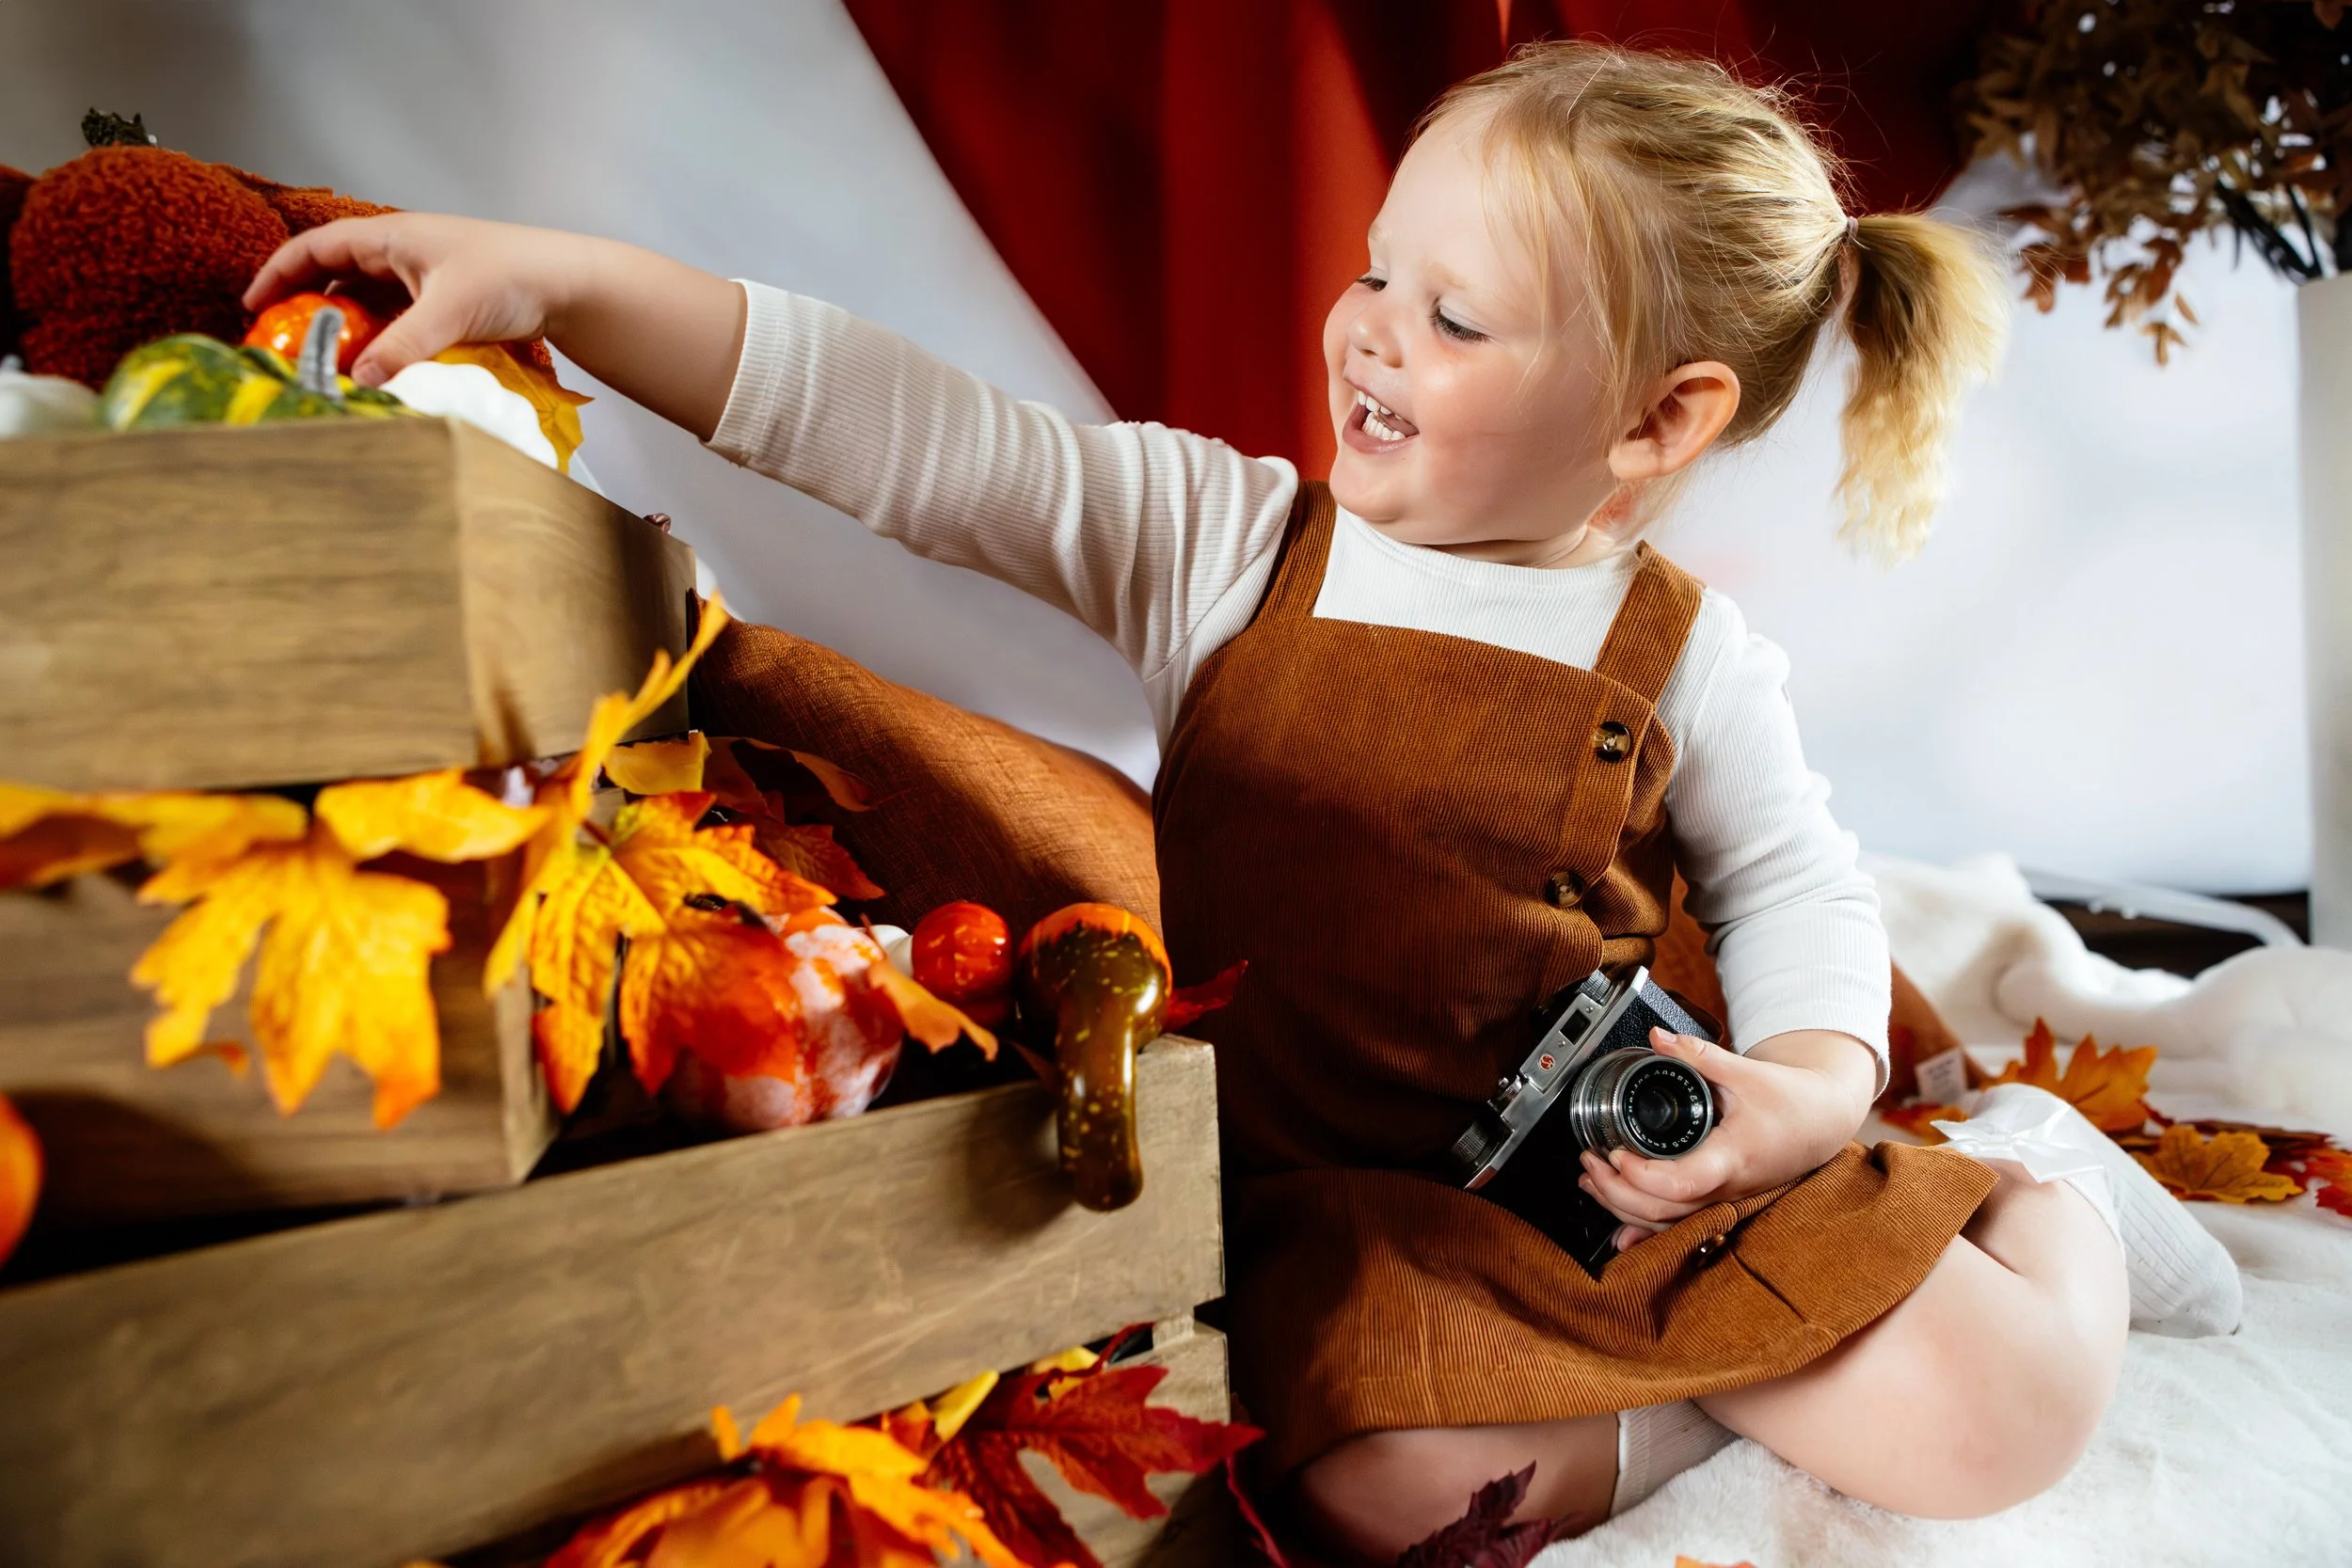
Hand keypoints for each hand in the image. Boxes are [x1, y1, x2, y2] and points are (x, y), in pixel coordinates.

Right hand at [244, 213, 583, 386]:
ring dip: (345, 330)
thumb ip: (402, 347)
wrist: (571, 284)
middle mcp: (402, 251)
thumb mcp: (449, 311)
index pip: (315, 247)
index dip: (278, 274)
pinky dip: (378, 341)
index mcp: (392, 235)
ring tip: (324, 364)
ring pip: (366, 302)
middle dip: (306, 308)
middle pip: (335, 276)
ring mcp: (423, 277)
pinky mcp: (444, 302)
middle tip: (284, 345)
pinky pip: (395, 320)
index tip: (251, 308)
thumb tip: (360, 380)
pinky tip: (373, 368)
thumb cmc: (514, 276)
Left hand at [1577, 1027, 1875, 1251]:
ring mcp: (1723, 1199)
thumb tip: (1658, 1038)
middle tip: (1590, 1161)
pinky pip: (1678, 1224)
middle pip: (1664, 1210)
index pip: (1682, 1182)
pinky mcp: (1719, 1199)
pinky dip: (1644, 1227)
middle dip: (1617, 1192)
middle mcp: (1726, 1187)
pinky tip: (1618, 1232)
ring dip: (1624, 1208)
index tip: (1616, 1153)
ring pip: (1667, 1223)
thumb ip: (1697, 1055)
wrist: (1821, 1121)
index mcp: (1732, 1157)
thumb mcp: (1745, 1071)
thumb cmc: (1792, 1101)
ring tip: (1591, 1181)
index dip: (1642, 1175)